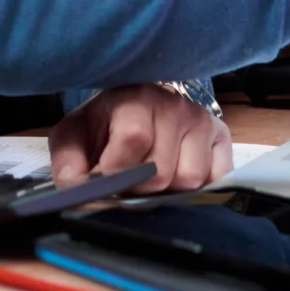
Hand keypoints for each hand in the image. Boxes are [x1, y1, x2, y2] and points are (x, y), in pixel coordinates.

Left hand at [49, 84, 231, 194]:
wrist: (139, 103)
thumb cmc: (105, 123)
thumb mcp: (75, 136)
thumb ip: (67, 164)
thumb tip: (76, 192)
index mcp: (135, 98)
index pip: (134, 138)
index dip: (115, 171)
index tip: (103, 181)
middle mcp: (174, 105)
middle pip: (161, 170)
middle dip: (138, 188)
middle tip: (127, 182)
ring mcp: (202, 121)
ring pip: (188, 179)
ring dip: (166, 190)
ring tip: (151, 177)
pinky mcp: (222, 138)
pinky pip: (215, 179)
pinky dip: (196, 188)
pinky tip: (176, 176)